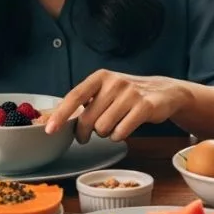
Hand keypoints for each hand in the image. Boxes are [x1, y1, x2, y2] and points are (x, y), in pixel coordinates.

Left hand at [44, 71, 192, 142]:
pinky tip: (123, 129)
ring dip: (105, 134)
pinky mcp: (144, 107)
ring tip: (112, 127)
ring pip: (103, 128)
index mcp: (101, 77)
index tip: (50, 129)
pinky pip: (120, 132)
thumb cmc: (128, 95)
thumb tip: (60, 120)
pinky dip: (118, 136)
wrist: (164, 92)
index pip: (75, 96)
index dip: (61, 114)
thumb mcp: (106, 90)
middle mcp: (114, 82)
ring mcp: (130, 94)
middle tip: (86, 137)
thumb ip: (86, 102)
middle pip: (88, 118)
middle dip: (84, 133)